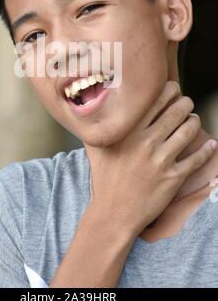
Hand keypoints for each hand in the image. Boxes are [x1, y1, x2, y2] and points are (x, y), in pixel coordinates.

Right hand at [89, 80, 216, 235]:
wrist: (113, 213)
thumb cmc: (103, 178)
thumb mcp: (95, 147)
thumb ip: (97, 125)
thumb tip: (95, 106)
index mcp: (128, 132)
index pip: (154, 101)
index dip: (168, 90)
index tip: (173, 88)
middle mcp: (146, 142)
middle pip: (175, 112)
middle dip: (185, 103)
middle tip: (186, 102)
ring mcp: (160, 160)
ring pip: (187, 131)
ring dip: (194, 121)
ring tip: (194, 119)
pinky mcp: (173, 178)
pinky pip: (196, 159)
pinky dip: (206, 149)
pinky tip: (210, 144)